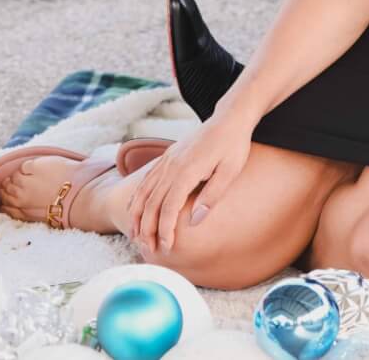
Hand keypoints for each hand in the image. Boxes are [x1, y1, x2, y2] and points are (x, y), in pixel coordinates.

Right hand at [127, 116, 251, 253]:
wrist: (229, 119)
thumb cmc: (234, 146)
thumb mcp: (230, 171)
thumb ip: (212, 196)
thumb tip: (194, 222)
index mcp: (187, 171)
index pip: (168, 207)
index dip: (165, 230)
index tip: (166, 247)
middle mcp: (171, 166)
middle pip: (151, 203)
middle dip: (147, 229)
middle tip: (149, 249)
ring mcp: (166, 161)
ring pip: (143, 193)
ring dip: (137, 216)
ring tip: (136, 236)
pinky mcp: (166, 157)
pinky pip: (145, 181)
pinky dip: (137, 199)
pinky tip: (135, 211)